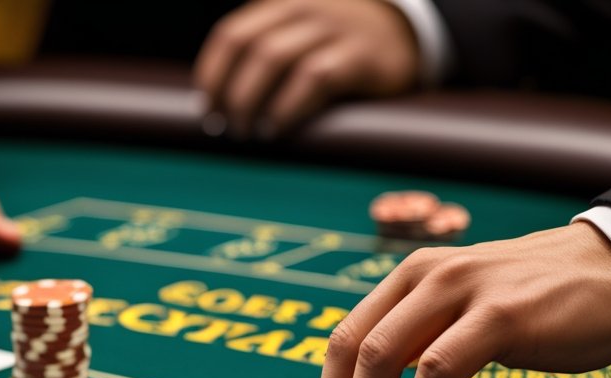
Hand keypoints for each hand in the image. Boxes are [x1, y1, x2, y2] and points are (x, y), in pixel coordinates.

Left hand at [194, 0, 418, 139]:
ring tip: (250, 132)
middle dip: (229, 92)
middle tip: (226, 127)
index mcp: (279, 5)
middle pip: (247, 46)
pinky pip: (314, 77)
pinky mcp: (359, 54)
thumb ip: (261, 56)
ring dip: (252, 101)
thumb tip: (214, 104)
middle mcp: (303, 8)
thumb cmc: (338, 48)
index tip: (206, 109)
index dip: (211, 74)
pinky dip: (288, 106)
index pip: (230, 35)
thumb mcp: (297, 37)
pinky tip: (278, 127)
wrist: (405, 35)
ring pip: (274, 58)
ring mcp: (333, 28)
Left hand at [316, 222, 610, 377]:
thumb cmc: (543, 303)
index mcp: (411, 276)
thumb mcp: (466, 309)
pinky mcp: (500, 316)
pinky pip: (438, 370)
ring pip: (384, 356)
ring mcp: (463, 290)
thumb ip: (421, 336)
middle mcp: (427, 275)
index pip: (346, 336)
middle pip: (355, 348)